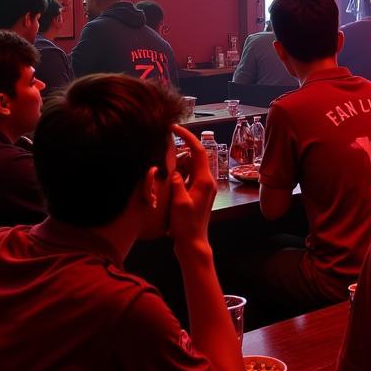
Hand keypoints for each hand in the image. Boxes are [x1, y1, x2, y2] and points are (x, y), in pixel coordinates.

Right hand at [168, 124, 215, 251]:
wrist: (193, 243)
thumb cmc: (186, 226)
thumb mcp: (179, 203)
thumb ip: (176, 183)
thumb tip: (173, 169)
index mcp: (205, 181)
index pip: (198, 151)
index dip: (187, 137)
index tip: (175, 128)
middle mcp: (207, 181)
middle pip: (194, 157)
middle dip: (179, 152)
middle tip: (163, 153)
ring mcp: (203, 187)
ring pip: (190, 166)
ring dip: (177, 164)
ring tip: (163, 168)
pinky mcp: (198, 193)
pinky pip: (188, 176)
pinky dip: (178, 174)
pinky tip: (167, 179)